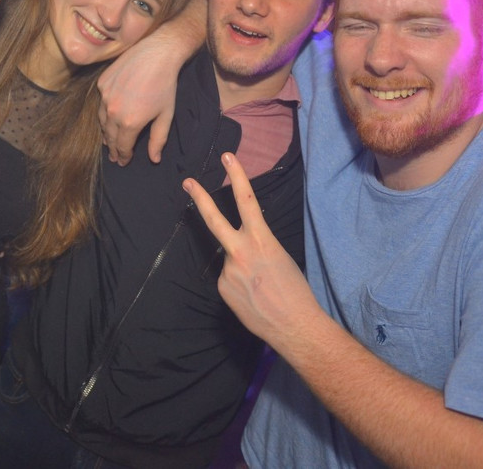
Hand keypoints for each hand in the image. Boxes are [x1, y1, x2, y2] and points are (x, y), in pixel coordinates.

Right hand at [97, 35, 180, 164]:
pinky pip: (100, 103)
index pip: (122, 147)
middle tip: (114, 157)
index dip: (123, 156)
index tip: (123, 162)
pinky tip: (108, 116)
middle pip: (110, 136)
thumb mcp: (166, 116)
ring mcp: (105, 96)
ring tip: (109, 140)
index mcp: (129, 122)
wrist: (157, 54)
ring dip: (106, 133)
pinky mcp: (102, 83)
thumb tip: (154, 159)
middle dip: (113, 149)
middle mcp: (113, 111)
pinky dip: (104, 113)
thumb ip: (158, 139)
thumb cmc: (165, 86)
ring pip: (101, 121)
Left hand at [183, 153, 319, 350]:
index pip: (246, 201)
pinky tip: (253, 297)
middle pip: (214, 219)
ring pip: (229, 260)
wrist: (294, 326)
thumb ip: (257, 245)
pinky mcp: (222, 289)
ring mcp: (227, 271)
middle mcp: (240, 253)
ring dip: (241, 268)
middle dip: (199, 198)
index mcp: (261, 241)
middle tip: (187, 181)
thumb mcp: (280, 256)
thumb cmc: (296, 290)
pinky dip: (239, 285)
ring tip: (261, 288)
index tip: (227, 157)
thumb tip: (242, 246)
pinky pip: (228, 279)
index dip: (237, 176)